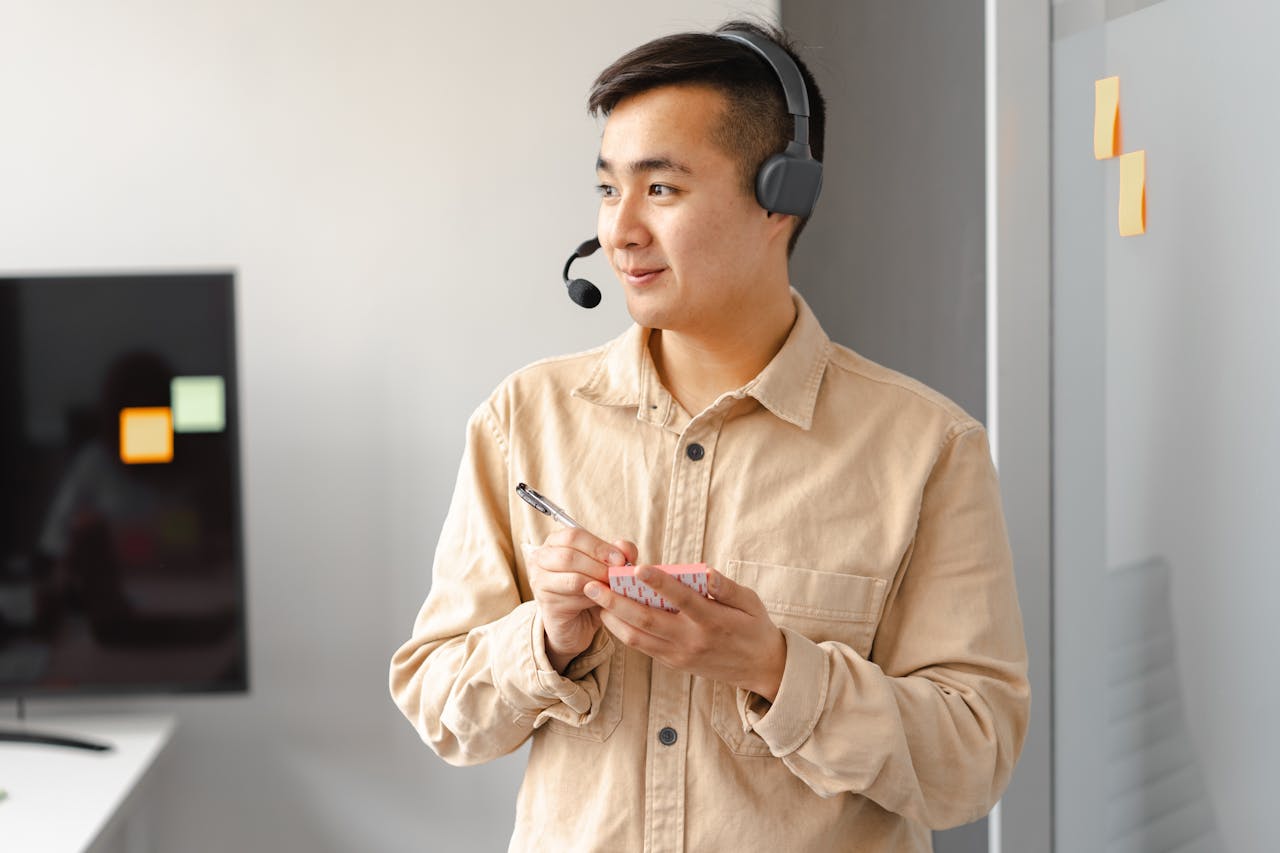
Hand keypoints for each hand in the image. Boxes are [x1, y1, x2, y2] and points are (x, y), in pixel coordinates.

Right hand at [526, 529, 637, 672]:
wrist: (579, 621)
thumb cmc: (592, 588)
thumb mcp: (608, 568)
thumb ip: (619, 553)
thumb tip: (624, 546)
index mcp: (555, 542)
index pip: (573, 536)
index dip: (599, 546)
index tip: (620, 559)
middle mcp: (541, 559)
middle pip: (570, 556)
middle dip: (599, 566)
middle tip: (617, 576)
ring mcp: (540, 581)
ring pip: (573, 579)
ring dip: (598, 584)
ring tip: (612, 588)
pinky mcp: (546, 604)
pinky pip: (573, 599)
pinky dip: (592, 599)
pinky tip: (600, 600)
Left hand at [583, 566, 786, 700]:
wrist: (760, 669)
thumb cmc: (754, 628)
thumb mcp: (751, 603)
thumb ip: (727, 587)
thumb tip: (706, 572)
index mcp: (713, 621)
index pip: (681, 600)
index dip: (659, 583)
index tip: (637, 568)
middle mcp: (692, 640)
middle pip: (647, 621)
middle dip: (616, 602)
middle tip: (592, 585)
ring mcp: (680, 655)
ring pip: (638, 638)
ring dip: (613, 618)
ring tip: (595, 598)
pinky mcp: (673, 663)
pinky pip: (642, 647)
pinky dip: (623, 630)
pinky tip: (611, 614)